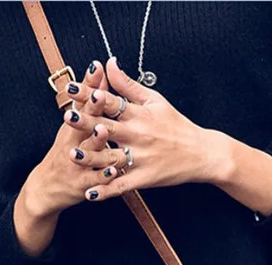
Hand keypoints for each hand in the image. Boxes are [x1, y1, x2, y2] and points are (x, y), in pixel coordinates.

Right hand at [17, 61, 119, 219]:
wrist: (46, 188)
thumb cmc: (64, 154)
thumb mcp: (71, 129)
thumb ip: (87, 105)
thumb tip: (99, 76)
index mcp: (75, 127)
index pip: (83, 101)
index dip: (89, 85)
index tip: (96, 67)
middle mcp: (75, 142)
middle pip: (84, 122)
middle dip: (92, 108)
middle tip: (100, 95)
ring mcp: (78, 163)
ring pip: (89, 151)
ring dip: (97, 141)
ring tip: (104, 130)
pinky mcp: (83, 184)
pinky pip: (95, 179)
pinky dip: (103, 176)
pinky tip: (113, 171)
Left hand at [60, 56, 232, 200]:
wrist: (203, 154)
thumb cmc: (178, 126)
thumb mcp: (155, 100)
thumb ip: (129, 84)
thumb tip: (108, 63)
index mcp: (140, 114)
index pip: (112, 101)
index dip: (91, 94)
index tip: (72, 87)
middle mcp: (139, 135)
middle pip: (109, 127)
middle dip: (87, 123)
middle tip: (68, 117)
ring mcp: (142, 158)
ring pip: (112, 158)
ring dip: (92, 158)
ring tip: (72, 155)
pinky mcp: (145, 178)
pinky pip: (122, 186)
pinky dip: (106, 191)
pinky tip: (89, 194)